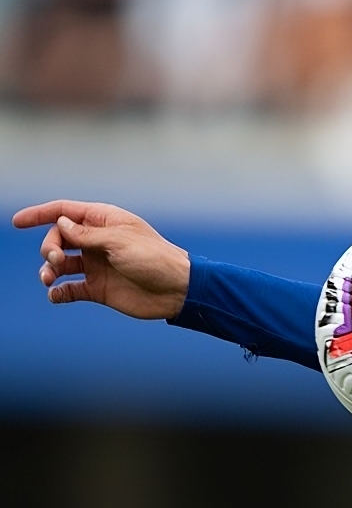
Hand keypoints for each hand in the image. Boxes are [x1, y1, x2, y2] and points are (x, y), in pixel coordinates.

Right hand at [12, 200, 189, 319]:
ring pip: (60, 265)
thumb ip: (86, 234)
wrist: (177, 290)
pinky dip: (58, 292)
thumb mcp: (119, 241)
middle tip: (55, 260)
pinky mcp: (98, 289)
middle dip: (49, 247)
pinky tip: (56, 295)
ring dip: (48, 271)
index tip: (17, 222)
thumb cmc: (154, 259)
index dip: (40, 215)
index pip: (65, 212)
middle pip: (58, 238)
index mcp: (104, 222)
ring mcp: (97, 265)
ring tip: (49, 279)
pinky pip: (70, 289)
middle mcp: (97, 242)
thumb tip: (60, 224)